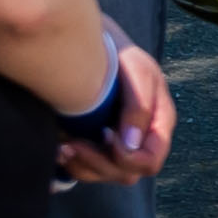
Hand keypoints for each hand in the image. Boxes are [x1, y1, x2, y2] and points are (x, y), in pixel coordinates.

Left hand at [54, 42, 174, 187]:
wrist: (89, 42)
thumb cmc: (119, 53)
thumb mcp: (137, 71)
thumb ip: (138, 107)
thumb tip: (130, 146)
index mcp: (158, 124)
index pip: (151, 160)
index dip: (129, 158)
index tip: (105, 136)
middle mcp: (140, 139)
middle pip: (126, 173)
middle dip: (98, 162)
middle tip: (73, 144)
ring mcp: (117, 145)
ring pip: (105, 175)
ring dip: (81, 165)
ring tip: (62, 146)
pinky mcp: (95, 145)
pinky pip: (86, 170)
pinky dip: (71, 163)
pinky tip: (59, 146)